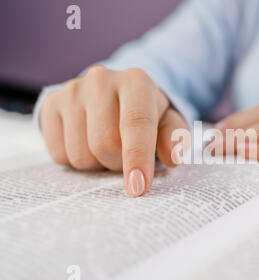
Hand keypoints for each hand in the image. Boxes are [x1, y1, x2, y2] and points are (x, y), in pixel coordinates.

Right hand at [40, 66, 188, 196]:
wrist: (113, 95)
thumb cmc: (146, 114)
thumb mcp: (168, 122)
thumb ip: (175, 137)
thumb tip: (173, 156)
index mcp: (136, 82)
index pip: (136, 123)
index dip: (137, 158)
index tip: (138, 188)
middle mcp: (101, 80)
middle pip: (106, 144)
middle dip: (118, 164)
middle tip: (125, 158)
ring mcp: (71, 90)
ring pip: (80, 154)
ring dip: (97, 164)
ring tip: (107, 149)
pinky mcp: (50, 104)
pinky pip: (59, 154)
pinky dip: (76, 161)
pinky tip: (86, 143)